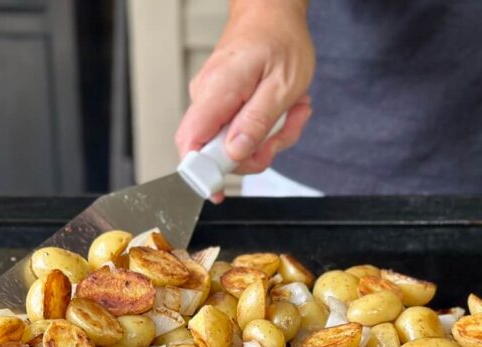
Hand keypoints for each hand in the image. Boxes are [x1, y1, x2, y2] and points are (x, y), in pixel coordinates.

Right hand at [175, 0, 314, 198]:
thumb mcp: (282, 86)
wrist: (272, 12)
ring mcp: (213, 102)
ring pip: (235, 145)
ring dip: (269, 138)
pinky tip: (281, 109)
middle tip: (284, 132)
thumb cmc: (280, 41)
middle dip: (257, 153)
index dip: (200, 176)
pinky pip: (241, 131)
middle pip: (217, 153)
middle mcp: (207, 98)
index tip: (218, 193)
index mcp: (216, 92)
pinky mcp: (223, 105)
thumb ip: (257, 122)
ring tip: (290, 111)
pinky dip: (266, 127)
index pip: (190, 144)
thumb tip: (235, 154)